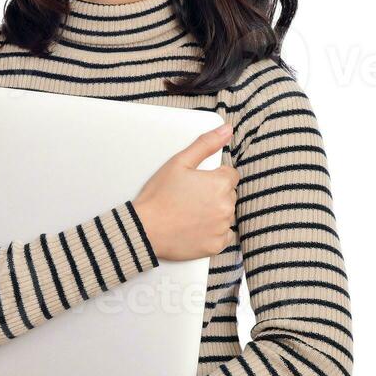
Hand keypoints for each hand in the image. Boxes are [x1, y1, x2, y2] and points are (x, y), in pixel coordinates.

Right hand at [132, 121, 237, 260]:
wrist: (145, 229)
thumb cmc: (159, 195)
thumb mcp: (180, 162)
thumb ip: (206, 144)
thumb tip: (227, 130)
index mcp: (220, 183)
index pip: (230, 175)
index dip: (214, 176)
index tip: (197, 182)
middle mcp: (226, 206)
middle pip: (229, 194)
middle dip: (214, 194)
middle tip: (190, 197)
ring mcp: (222, 227)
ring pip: (226, 214)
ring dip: (215, 212)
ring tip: (191, 212)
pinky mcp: (216, 245)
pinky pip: (224, 235)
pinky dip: (214, 232)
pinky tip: (196, 227)